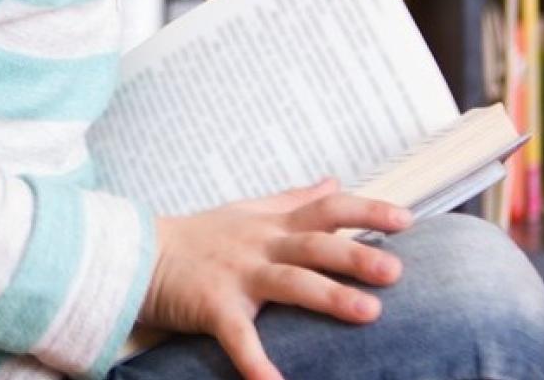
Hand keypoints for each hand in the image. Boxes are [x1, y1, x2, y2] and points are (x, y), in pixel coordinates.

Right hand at [137, 179, 413, 379]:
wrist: (138, 256)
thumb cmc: (198, 237)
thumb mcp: (248, 211)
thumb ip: (294, 200)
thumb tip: (333, 181)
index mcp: (272, 224)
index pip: (326, 209)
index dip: (365, 212)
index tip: (404, 220)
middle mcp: (260, 245)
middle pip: (314, 244)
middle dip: (355, 257)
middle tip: (395, 271)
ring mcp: (237, 275)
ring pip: (290, 282)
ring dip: (329, 296)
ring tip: (368, 313)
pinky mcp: (213, 306)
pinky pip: (239, 336)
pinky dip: (256, 361)